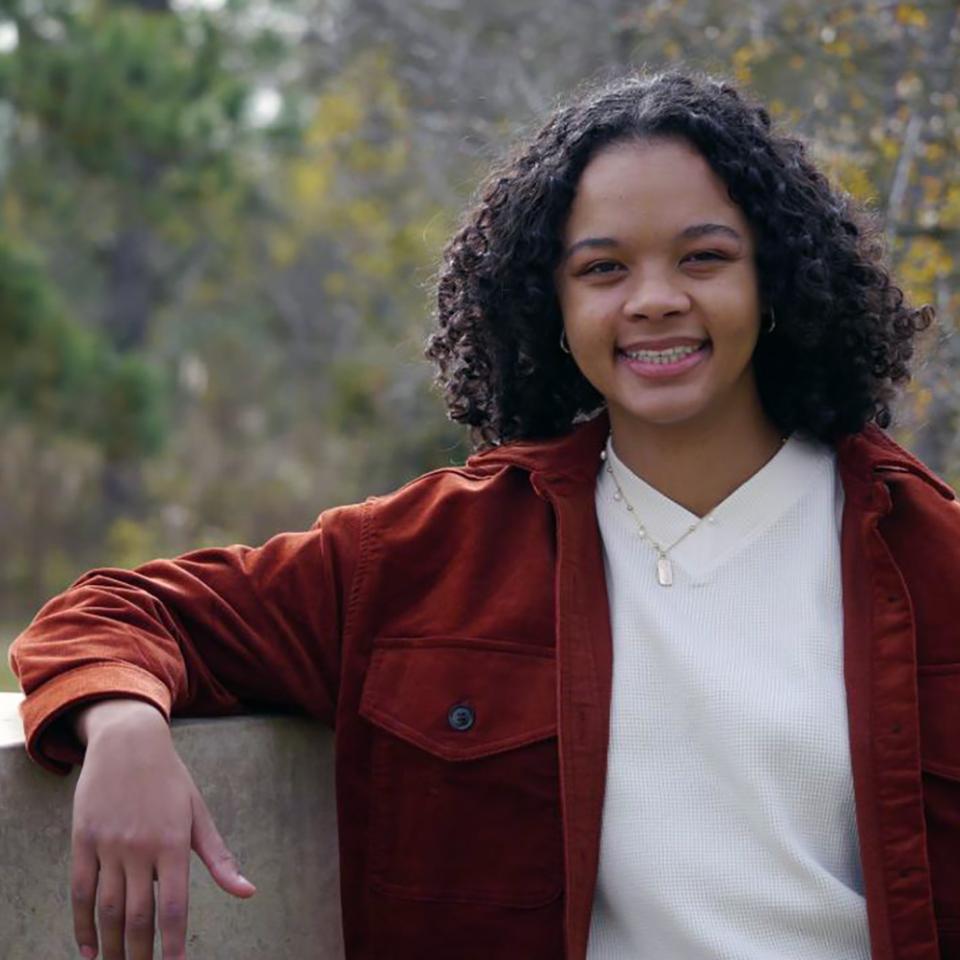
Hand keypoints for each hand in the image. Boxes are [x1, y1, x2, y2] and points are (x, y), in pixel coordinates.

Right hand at [70, 699, 255, 958]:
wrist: (128, 742)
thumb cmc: (171, 780)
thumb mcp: (199, 813)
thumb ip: (219, 857)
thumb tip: (248, 892)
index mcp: (174, 841)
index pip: (174, 904)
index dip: (174, 941)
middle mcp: (140, 846)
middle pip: (137, 914)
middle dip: (140, 953)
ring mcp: (109, 844)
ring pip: (107, 909)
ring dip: (110, 946)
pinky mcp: (83, 840)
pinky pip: (80, 891)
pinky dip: (81, 924)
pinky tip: (88, 948)